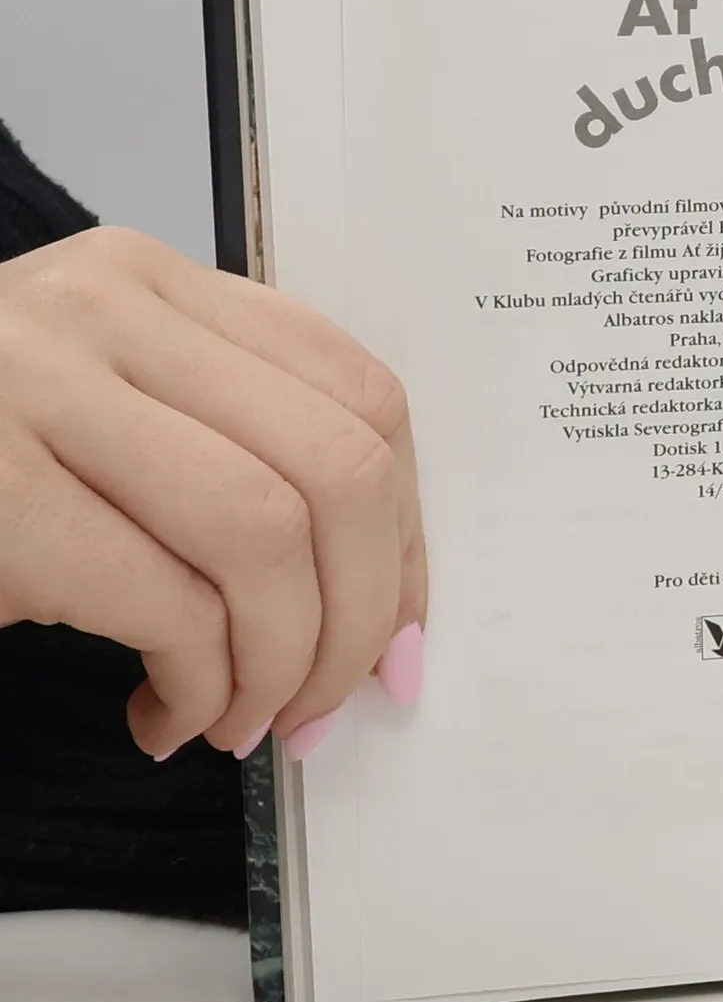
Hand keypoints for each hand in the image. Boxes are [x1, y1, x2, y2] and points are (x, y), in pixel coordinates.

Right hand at [0, 228, 426, 758]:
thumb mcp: (109, 418)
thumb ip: (234, 455)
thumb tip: (387, 612)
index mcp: (153, 282)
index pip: (359, 392)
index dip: (406, 529)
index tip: (397, 627)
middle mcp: (99, 310)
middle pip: (337, 466)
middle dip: (363, 613)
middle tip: (329, 702)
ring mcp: (28, 389)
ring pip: (266, 535)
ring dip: (285, 662)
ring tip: (246, 719)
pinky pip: (167, 603)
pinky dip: (200, 686)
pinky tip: (167, 718)